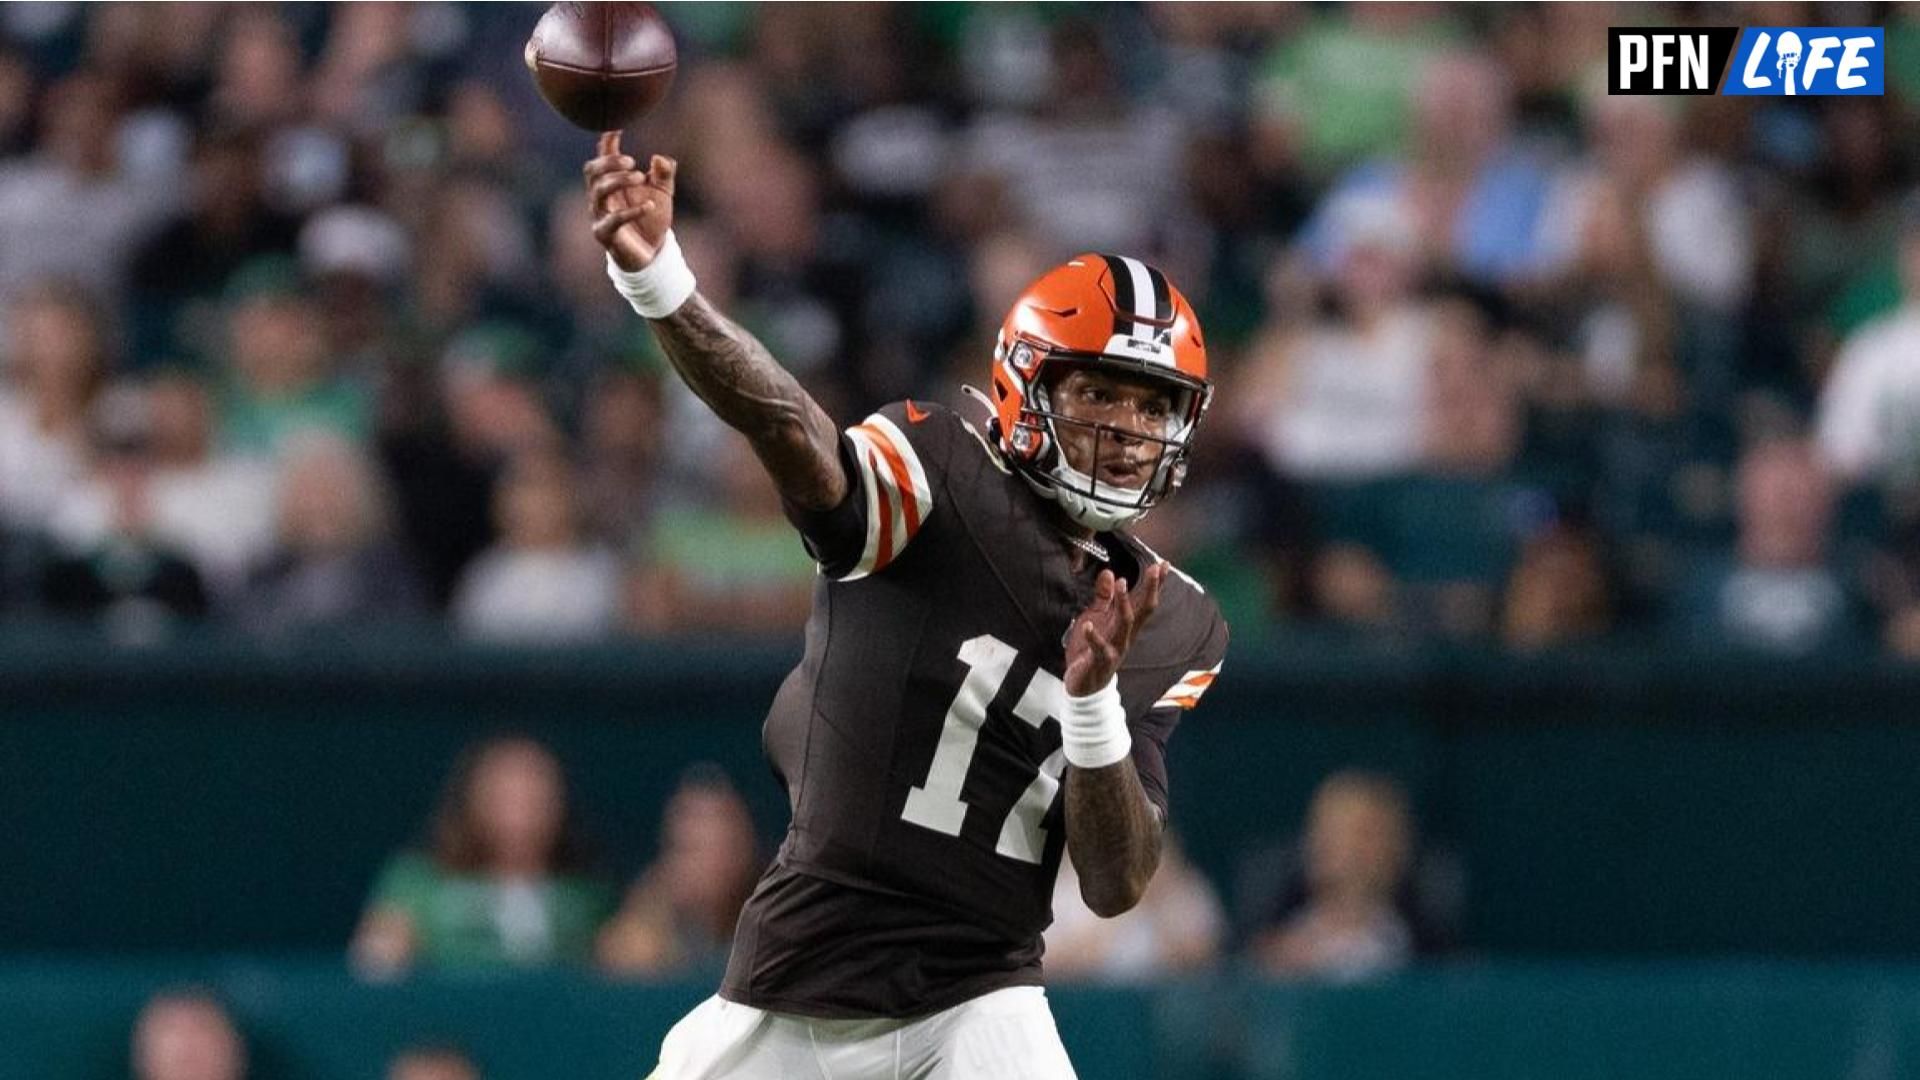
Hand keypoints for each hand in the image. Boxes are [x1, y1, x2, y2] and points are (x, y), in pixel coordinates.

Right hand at [584, 130, 674, 271]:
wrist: (652, 254)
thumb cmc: (652, 218)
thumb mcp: (663, 192)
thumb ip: (664, 173)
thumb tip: (660, 158)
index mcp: (611, 181)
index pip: (602, 156)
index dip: (607, 141)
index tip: (618, 127)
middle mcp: (600, 195)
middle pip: (592, 170)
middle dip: (608, 161)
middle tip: (631, 162)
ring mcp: (599, 214)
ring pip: (598, 191)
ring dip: (618, 180)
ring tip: (640, 177)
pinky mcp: (604, 234)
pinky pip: (613, 220)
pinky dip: (632, 210)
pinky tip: (651, 205)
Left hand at [1064, 562, 1165, 696]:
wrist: (1084, 687)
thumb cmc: (1091, 651)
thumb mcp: (1097, 618)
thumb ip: (1104, 597)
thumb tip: (1110, 573)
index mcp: (1126, 626)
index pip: (1144, 601)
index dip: (1156, 584)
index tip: (1164, 565)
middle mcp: (1126, 636)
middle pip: (1143, 610)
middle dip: (1150, 589)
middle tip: (1155, 569)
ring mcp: (1115, 648)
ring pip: (1125, 625)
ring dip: (1124, 603)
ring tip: (1122, 583)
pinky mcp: (1100, 660)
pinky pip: (1099, 648)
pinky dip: (1093, 637)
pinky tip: (1087, 625)